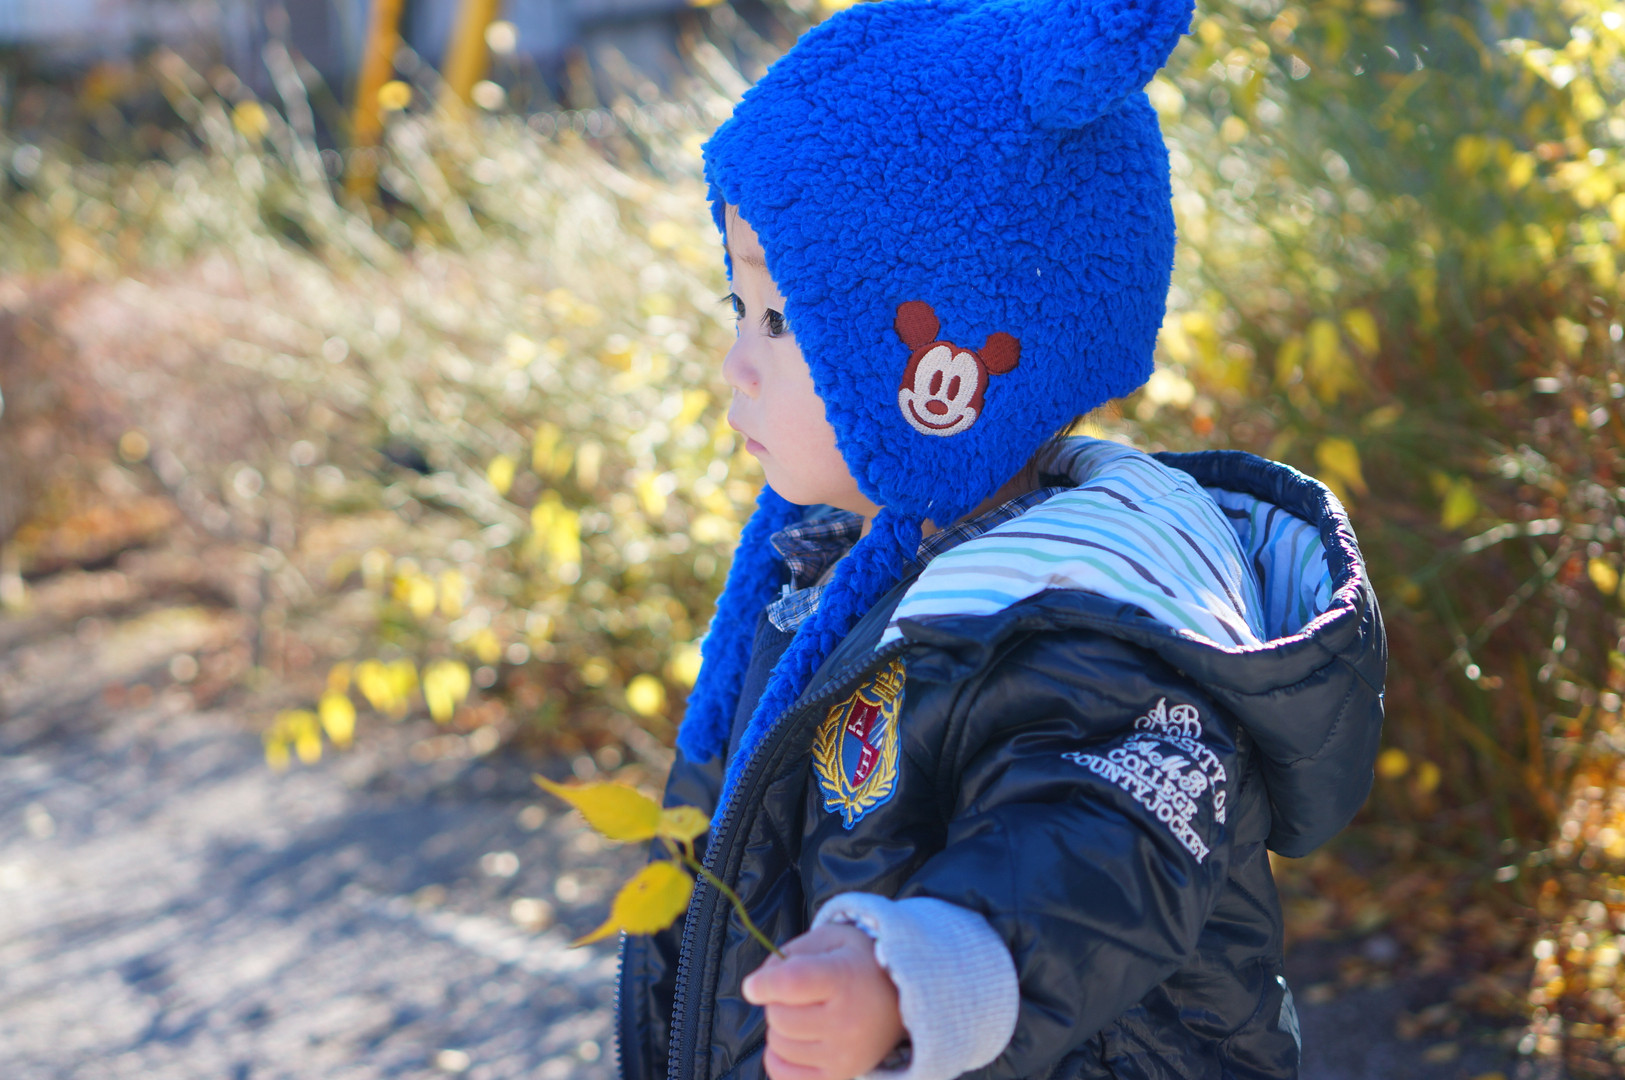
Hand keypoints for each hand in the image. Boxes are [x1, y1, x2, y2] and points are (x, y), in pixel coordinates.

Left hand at [742, 922, 905, 1079]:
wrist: (904, 999)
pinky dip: (778, 1058)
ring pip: (778, 1046)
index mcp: (845, 978)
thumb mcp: (831, 939)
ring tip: (801, 1016)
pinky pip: (784, 1075)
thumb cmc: (859, 963)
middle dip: (775, 1002)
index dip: (764, 985)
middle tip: (795, 995)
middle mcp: (847, 1021)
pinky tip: (793, 1041)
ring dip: (779, 1029)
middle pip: (778, 1017)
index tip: (753, 986)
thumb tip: (756, 986)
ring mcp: (844, 1054)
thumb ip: (789, 954)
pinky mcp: (839, 1076)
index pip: (792, 984)